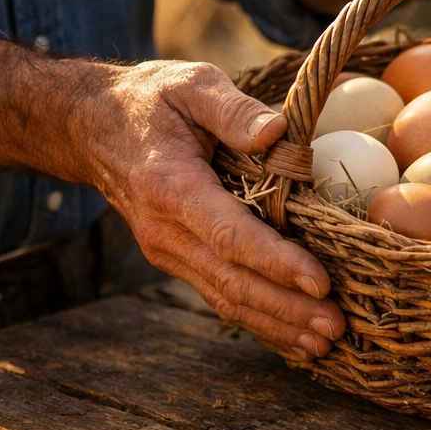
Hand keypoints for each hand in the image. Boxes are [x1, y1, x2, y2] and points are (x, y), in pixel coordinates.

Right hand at [77, 61, 342, 360]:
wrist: (95, 128)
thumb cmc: (154, 101)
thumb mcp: (191, 85)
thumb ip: (233, 109)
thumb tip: (275, 131)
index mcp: (172, 187)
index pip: (230, 235)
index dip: (277, 262)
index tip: (319, 283)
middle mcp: (167, 230)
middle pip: (233, 280)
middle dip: (287, 308)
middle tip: (336, 327)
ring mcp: (169, 251)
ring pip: (227, 297)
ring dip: (277, 325)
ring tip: (325, 344)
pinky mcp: (179, 259)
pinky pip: (221, 294)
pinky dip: (259, 320)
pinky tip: (294, 338)